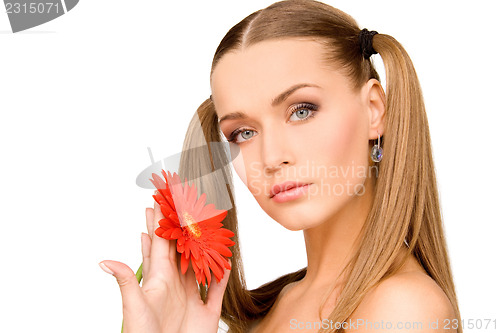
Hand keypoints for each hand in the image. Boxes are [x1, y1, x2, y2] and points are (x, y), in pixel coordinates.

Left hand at [99, 201, 230, 332]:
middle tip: (182, 206)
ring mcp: (192, 297)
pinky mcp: (207, 313)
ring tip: (206, 228)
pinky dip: (223, 275)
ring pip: (201, 266)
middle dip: (181, 227)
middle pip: (181, 249)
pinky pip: (217, 289)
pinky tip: (226, 263)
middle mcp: (176, 284)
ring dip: (204, 247)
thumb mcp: (134, 307)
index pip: (161, 244)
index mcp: (159, 279)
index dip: (160, 222)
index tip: (159, 201)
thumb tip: (104, 260)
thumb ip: (125, 281)